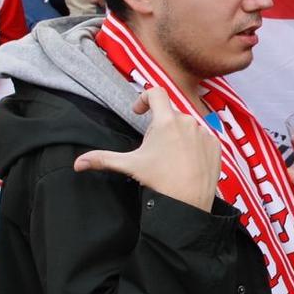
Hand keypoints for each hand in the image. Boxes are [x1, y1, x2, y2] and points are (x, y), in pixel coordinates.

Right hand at [74, 88, 221, 211]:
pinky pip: (202, 138)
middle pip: (170, 114)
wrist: (189, 201)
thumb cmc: (159, 180)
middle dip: (159, 126)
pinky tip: (186, 162)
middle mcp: (188, 122)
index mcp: (166, 121)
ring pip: (187, 127)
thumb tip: (77, 164)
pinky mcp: (216, 145)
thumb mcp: (129, 166)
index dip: (144, 98)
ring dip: (177, 136)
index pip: (156, 93)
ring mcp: (204, 133)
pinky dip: (193, 145)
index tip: (139, 112)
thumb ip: (102, 159)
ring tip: (170, 158)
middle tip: (153, 148)